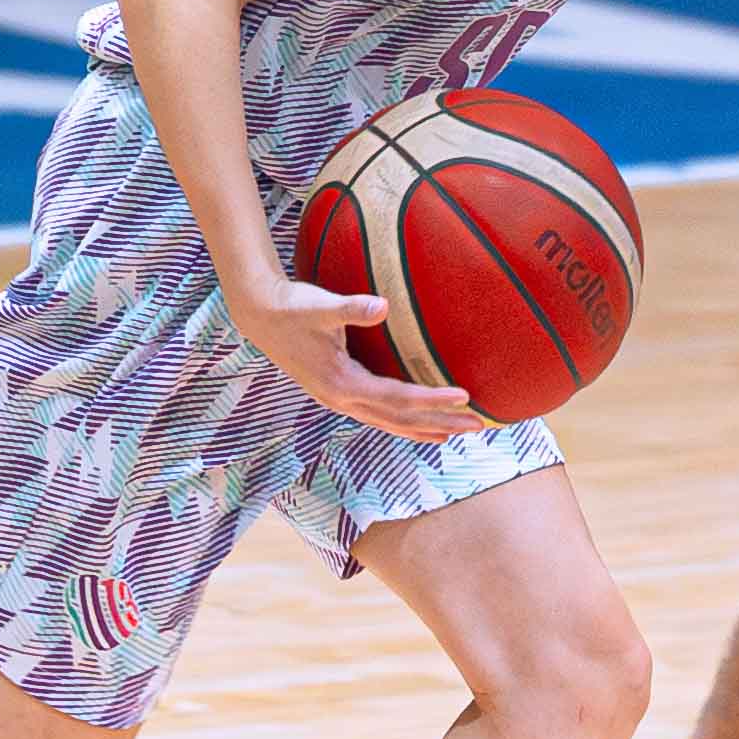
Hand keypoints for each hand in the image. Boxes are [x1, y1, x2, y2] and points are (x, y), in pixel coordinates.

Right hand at [225, 279, 483, 442]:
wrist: (260, 316)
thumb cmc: (293, 308)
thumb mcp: (321, 306)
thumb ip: (351, 308)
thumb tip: (381, 305)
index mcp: (343, 383)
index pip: (398, 398)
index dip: (433, 400)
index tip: (465, 397)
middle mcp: (343, 400)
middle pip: (400, 420)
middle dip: (440, 423)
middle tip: (478, 426)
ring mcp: (340, 401)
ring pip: (389, 424)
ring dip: (424, 429)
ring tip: (455, 433)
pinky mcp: (339, 394)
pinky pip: (378, 416)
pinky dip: (402, 423)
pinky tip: (419, 423)